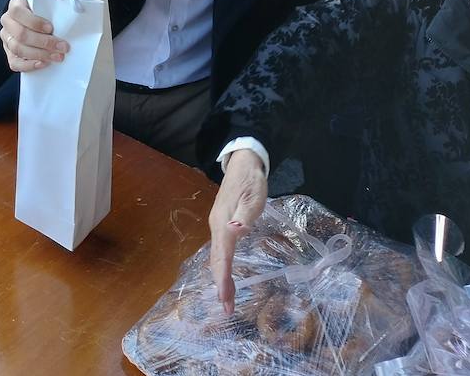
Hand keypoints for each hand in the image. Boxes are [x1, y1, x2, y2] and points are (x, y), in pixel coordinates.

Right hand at [0, 0, 66, 71]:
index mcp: (15, 5)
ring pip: (18, 49)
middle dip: (44, 42)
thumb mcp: (44, 4)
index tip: (51, 28)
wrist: (31, 18)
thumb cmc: (41, 10)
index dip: (34, 22)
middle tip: (62, 47)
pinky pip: (14, 62)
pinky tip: (43, 63)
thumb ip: (50, 9)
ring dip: (40, 54)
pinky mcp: (9, 53)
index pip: (18, 12)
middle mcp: (7, 22)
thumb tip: (66, 20)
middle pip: (21, 34)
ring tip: (57, 56)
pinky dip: (29, 65)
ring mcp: (6, 38)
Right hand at [207, 150, 267, 314]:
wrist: (242, 163)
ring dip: (220, 277)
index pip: (223, 257)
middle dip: (221, 284)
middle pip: (217, 260)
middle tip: (227, 307)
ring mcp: (217, 225)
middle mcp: (217, 226)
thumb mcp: (252, 196)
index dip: (223, 279)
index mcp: (223, 223)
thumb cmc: (250, 181)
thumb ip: (244, 215)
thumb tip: (235, 231)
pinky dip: (221, 266)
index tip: (225, 299)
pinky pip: (220, 250)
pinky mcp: (222, 223)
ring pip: (217, 256)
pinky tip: (225, 273)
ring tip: (226, 297)